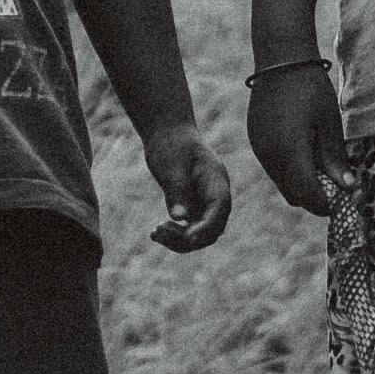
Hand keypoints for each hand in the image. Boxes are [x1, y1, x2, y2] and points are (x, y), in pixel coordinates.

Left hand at [143, 127, 234, 252]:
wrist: (168, 133)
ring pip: (200, 234)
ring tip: (155, 233)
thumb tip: (180, 218)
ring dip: (179, 241)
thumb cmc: (172, 144)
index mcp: (216, 181)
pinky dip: (174, 235)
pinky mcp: (192, 208)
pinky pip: (188, 230)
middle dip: (189, 238)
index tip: (188, 238)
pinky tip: (155, 233)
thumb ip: (178, 191)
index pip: (219, 210)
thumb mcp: (172, 166)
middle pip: (212, 229)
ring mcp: (204, 203)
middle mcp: (215, 196)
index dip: (207, 227)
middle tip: (160, 230)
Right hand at [249, 60, 349, 216]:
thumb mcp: (330, 123)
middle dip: (316, 196)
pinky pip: (275, 169)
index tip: (344, 198)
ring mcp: (260, 151)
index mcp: (290, 153)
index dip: (327, 204)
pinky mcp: (256, 143)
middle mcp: (270, 157)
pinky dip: (291, 170)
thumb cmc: (311, 88)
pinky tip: (305, 149)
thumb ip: (335, 159)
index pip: (308, 196)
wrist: (280, 61)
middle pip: (294, 196)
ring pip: (283, 184)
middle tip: (336, 180)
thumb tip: (347, 189)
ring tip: (321, 160)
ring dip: (302, 183)